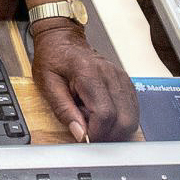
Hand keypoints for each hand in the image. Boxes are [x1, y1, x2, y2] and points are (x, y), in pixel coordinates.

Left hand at [30, 22, 137, 140]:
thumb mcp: (47, 84)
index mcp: (89, 73)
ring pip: (132, 119)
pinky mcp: (126, 84)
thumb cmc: (53, 58)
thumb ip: (63, 110)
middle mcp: (111, 75)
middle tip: (89, 135)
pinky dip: (119, 121)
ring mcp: (122, 79)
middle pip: (124, 119)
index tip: (84, 139)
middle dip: (108, 136)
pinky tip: (102, 116)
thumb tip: (80, 134)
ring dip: (114, 129)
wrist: (63, 40)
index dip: (96, 133)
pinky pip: (132, 111)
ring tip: (94, 121)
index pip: (105, 113)